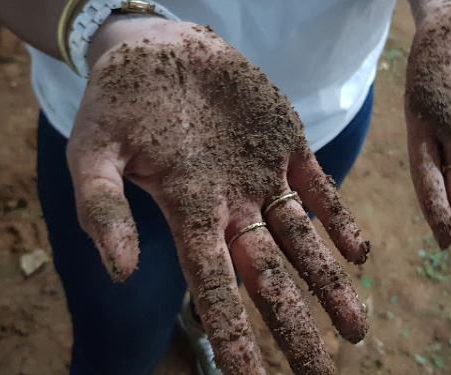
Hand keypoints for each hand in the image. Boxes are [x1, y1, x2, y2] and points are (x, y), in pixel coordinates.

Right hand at [67, 18, 369, 374]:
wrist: (154, 47)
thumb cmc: (116, 103)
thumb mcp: (91, 154)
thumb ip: (103, 209)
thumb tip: (119, 271)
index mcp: (188, 214)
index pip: (214, 287)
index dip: (232, 334)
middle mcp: (230, 206)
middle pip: (268, 278)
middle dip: (294, 326)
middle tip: (320, 374)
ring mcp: (261, 175)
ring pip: (302, 241)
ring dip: (329, 284)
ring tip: (356, 331)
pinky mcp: (285, 141)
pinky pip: (318, 186)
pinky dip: (339, 218)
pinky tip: (359, 253)